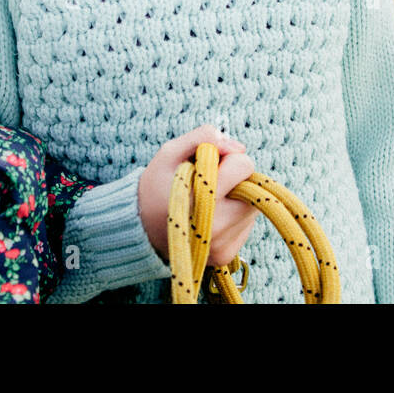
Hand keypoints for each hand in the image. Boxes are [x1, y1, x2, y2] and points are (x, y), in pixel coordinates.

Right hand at [138, 124, 260, 267]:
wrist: (140, 229)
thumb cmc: (156, 186)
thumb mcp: (170, 153)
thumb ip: (202, 138)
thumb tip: (238, 146)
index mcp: (204, 201)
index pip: (243, 166)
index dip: (229, 158)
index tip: (210, 163)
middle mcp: (217, 228)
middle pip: (253, 188)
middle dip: (235, 179)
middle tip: (209, 182)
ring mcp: (223, 246)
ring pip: (251, 207)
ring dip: (236, 197)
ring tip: (207, 200)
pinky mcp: (227, 256)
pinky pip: (245, 225)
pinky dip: (233, 215)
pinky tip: (210, 215)